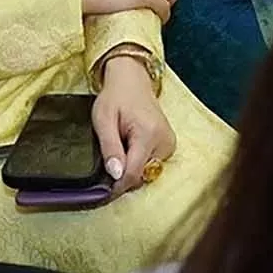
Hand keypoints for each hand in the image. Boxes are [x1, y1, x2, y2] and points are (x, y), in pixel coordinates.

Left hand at [92, 57, 176, 195]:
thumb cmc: (115, 97)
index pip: (133, 173)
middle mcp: (164, 141)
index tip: (102, 192)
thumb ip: (110, 147)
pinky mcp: (169, 145)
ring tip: (120, 145)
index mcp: (148, 134)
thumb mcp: (103, 119)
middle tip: (108, 156)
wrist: (131, 79)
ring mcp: (169, 144)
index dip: (117, 186)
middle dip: (122, 174)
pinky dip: (139, 161)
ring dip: (131, 167)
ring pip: (146, 172)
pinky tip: (130, 145)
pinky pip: (152, 164)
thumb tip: (115, 175)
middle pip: (141, 175)